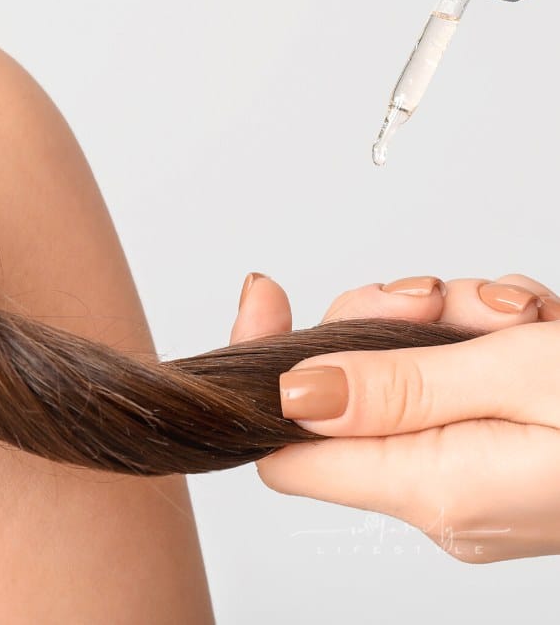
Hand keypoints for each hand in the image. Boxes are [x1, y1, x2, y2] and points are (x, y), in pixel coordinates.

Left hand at [231, 272, 559, 561]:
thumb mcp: (515, 376)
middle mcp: (447, 500)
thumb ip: (405, 384)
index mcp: (435, 489)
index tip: (267, 298)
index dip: (266, 370)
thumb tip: (294, 394)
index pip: (290, 450)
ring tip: (520, 317)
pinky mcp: (509, 462)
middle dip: (387, 319)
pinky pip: (461, 386)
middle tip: (440, 299)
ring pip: (413, 371)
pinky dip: (490, 343)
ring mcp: (478, 483)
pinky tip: (537, 329)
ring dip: (456, 321)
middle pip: (352, 390)